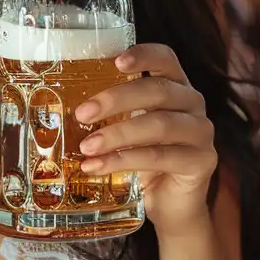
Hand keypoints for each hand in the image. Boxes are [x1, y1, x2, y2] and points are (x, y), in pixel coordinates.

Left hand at [73, 44, 218, 239]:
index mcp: (175, 87)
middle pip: (158, 91)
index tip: (116, 62)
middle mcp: (193, 104)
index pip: (166, 59)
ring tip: (87, 147)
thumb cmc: (144, 160)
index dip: (143, 55)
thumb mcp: (127, 128)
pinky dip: (125, 161)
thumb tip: (57, 103)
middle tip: (82, 114)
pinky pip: (161, 157)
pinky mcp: (202, 161)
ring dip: (117, 135)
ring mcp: (201, 133)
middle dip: (116, 100)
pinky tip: (99, 167)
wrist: (171, 204)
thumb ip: (110, 113)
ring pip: (159, 125)